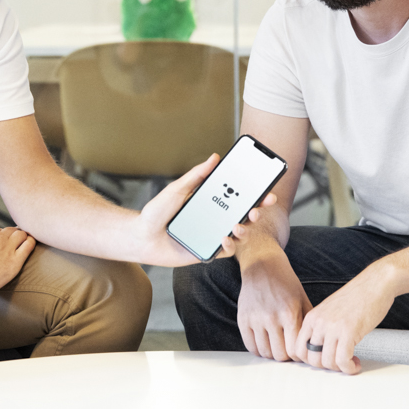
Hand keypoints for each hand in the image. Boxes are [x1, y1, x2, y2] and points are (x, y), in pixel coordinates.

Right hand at [0, 226, 35, 298]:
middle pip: (11, 230)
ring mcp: (7, 247)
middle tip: (17, 242)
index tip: (3, 242)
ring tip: (25, 243)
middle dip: (14, 235)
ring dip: (24, 238)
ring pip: (21, 234)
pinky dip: (31, 243)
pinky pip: (29, 245)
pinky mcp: (15, 259)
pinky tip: (31, 245)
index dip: (2, 236)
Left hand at [134, 155, 279, 266]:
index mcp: (211, 203)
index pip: (238, 197)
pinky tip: (224, 237)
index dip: (254, 194)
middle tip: (259, 207)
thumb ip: (197, 175)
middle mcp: (215, 219)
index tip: (267, 188)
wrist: (141, 236)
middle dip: (257, 211)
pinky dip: (228, 245)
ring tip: (238, 224)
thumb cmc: (157, 211)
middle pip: (244, 215)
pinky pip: (224, 251)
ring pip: (238, 234)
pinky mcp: (207, 252)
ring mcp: (212, 236)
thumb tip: (215, 157)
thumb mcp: (178, 189)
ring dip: (244, 229)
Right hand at [235, 247, 311, 361]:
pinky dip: (258, 350)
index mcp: (289, 313)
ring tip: (276, 345)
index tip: (299, 351)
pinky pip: (250, 346)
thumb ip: (308, 322)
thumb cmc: (286, 283)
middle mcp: (271, 317)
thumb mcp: (302, 299)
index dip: (298, 355)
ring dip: (272, 353)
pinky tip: (265, 343)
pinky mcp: (243, 319)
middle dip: (286, 356)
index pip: (295, 350)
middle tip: (287, 349)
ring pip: (265, 353)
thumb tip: (315, 344)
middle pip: (280, 355)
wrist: (262, 266)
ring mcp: (255, 319)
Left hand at [295, 268, 394, 374]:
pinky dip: (350, 368)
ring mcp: (332, 327)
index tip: (325, 361)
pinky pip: (343, 361)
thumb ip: (321, 328)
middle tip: (339, 364)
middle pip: (311, 359)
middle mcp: (318, 322)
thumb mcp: (330, 311)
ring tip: (351, 363)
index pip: (298, 350)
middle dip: (327, 367)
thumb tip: (319, 352)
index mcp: (311, 317)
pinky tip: (356, 364)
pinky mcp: (348, 332)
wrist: (375, 284)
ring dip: (340, 369)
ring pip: (327, 362)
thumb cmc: (357, 298)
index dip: (310, 361)